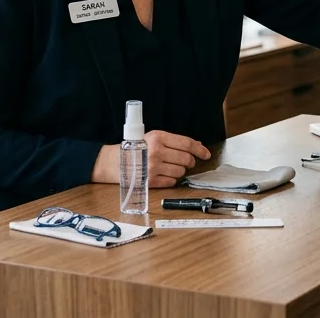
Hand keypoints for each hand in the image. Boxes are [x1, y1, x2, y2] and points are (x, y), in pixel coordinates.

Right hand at [91, 130, 211, 187]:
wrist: (114, 162)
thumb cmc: (135, 148)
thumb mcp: (153, 138)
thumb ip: (174, 141)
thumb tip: (197, 145)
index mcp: (158, 137)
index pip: (187, 144)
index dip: (200, 150)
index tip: (206, 154)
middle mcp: (156, 152)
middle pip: (186, 159)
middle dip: (189, 161)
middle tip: (185, 161)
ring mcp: (153, 168)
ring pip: (181, 172)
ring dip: (179, 171)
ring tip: (167, 167)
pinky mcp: (150, 181)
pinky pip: (172, 182)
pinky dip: (170, 180)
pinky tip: (161, 174)